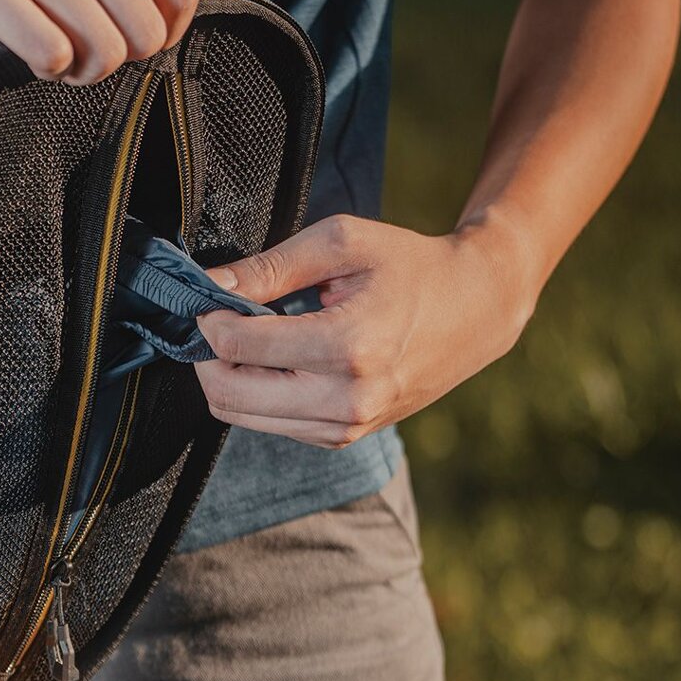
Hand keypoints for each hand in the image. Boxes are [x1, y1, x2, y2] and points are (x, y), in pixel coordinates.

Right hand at [0, 0, 198, 85]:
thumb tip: (169, 20)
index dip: (171, 24)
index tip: (142, 29)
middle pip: (146, 31)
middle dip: (123, 54)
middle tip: (89, 49)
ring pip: (105, 50)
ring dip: (85, 69)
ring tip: (59, 56)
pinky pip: (52, 52)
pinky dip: (48, 66)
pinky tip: (33, 56)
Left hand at [193, 214, 541, 448]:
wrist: (474, 309)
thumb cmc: (408, 267)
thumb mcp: (342, 242)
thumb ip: (271, 267)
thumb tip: (208, 285)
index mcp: (348, 346)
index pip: (237, 346)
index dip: (208, 319)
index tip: (210, 297)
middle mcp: (347, 399)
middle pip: (228, 392)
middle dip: (206, 355)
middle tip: (214, 320)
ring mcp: (345, 427)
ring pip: (240, 416)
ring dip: (227, 377)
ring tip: (245, 337)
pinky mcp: (342, 438)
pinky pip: (269, 425)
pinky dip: (256, 395)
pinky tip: (276, 361)